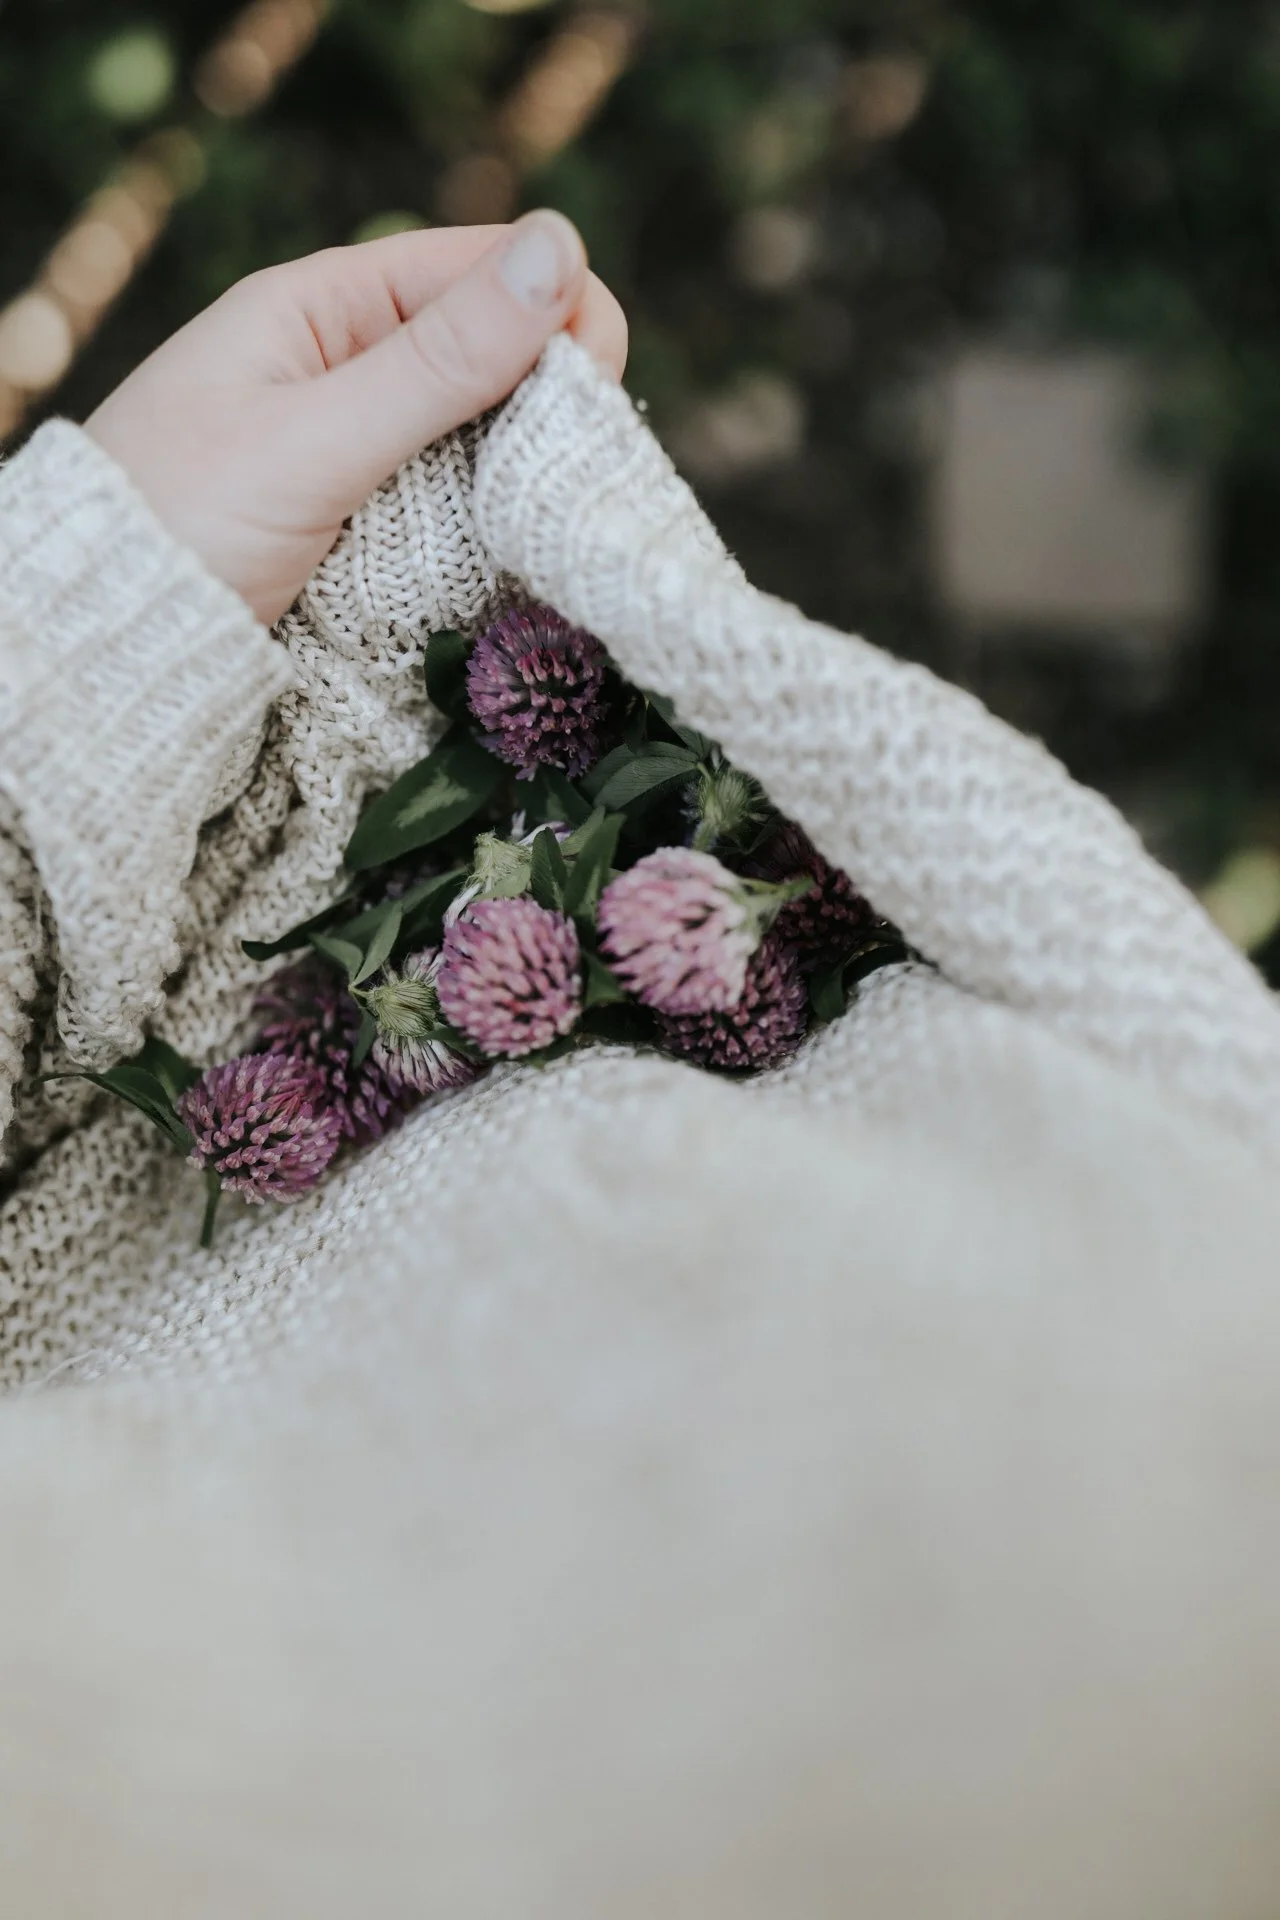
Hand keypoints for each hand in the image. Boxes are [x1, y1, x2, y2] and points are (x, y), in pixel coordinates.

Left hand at [86, 212, 626, 626]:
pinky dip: (493, 522)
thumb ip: (439, 360)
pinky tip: (515, 553)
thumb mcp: (318, 439)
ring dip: (526, 471)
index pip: (477, 270)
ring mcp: (361, 444)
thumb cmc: (184, 524)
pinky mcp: (369, 520)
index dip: (558, 312)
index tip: (600, 392)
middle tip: (574, 478)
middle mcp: (348, 362)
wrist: (105, 644)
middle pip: (493, 353)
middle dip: (549, 403)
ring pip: (485, 435)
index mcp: (326, 307)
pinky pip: (457, 500)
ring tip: (549, 524)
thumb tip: (558, 250)